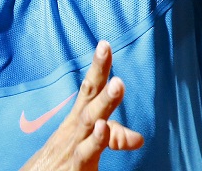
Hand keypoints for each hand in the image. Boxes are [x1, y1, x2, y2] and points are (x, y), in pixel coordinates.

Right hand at [19, 40, 143, 170]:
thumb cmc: (62, 163)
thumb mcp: (87, 146)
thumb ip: (111, 138)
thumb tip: (139, 138)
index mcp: (78, 120)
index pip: (89, 88)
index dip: (98, 67)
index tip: (105, 43)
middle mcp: (74, 128)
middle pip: (88, 96)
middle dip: (98, 72)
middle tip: (106, 48)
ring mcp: (73, 146)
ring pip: (89, 120)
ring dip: (104, 102)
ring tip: (117, 84)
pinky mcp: (74, 167)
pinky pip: (86, 152)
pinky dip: (95, 141)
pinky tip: (102, 127)